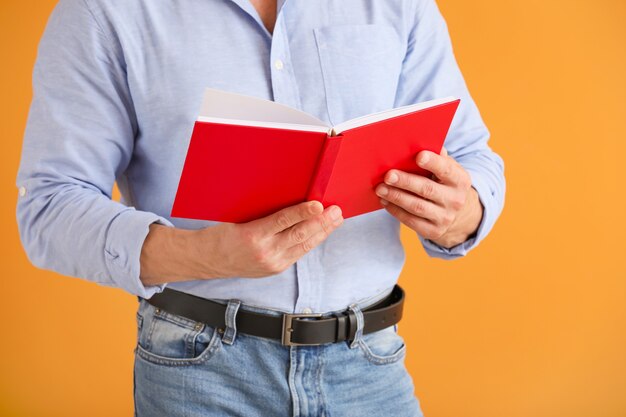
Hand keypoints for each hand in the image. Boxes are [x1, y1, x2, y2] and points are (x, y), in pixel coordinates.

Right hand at [140, 201, 342, 284]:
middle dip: (322, 222)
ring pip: (303, 246)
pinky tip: (321, 233)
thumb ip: (265, 214)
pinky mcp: (274, 269)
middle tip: (336, 210)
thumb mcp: (238, 219)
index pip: (283, 221)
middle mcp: (264, 252)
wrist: (207, 260)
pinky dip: (311, 241)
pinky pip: (298, 253)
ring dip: (322, 232)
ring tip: (336, 220)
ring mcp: (271, 263)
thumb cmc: (220, 234)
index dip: (303, 212)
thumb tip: (291, 201)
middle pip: (299, 235)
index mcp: (252, 235)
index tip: (318, 204)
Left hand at [375, 147, 482, 248]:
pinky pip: (411, 221)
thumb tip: (417, 144)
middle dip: (406, 182)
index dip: (433, 162)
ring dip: (396, 197)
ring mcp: (445, 217)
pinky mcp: (433, 231)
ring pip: (417, 207)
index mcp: (460, 180)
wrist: (458, 215)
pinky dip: (396, 211)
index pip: (447, 170)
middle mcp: (455, 200)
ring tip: (380, 189)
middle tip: (388, 175)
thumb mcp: (447, 170)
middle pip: (427, 189)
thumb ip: (436, 158)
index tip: (419, 156)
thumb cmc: (444, 184)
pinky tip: (385, 201)